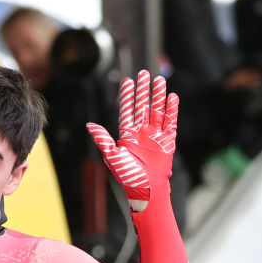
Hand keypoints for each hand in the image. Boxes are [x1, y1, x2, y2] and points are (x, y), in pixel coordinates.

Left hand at [86, 70, 178, 209]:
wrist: (145, 189)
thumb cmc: (127, 176)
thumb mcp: (111, 155)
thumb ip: (102, 139)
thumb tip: (89, 125)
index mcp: (127, 134)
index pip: (127, 110)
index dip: (127, 96)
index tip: (127, 81)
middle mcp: (142, 132)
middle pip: (143, 106)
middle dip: (143, 90)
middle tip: (144, 73)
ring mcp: (155, 135)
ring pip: (157, 110)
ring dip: (158, 96)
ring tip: (158, 80)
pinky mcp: (168, 141)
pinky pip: (171, 122)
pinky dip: (171, 110)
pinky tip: (172, 97)